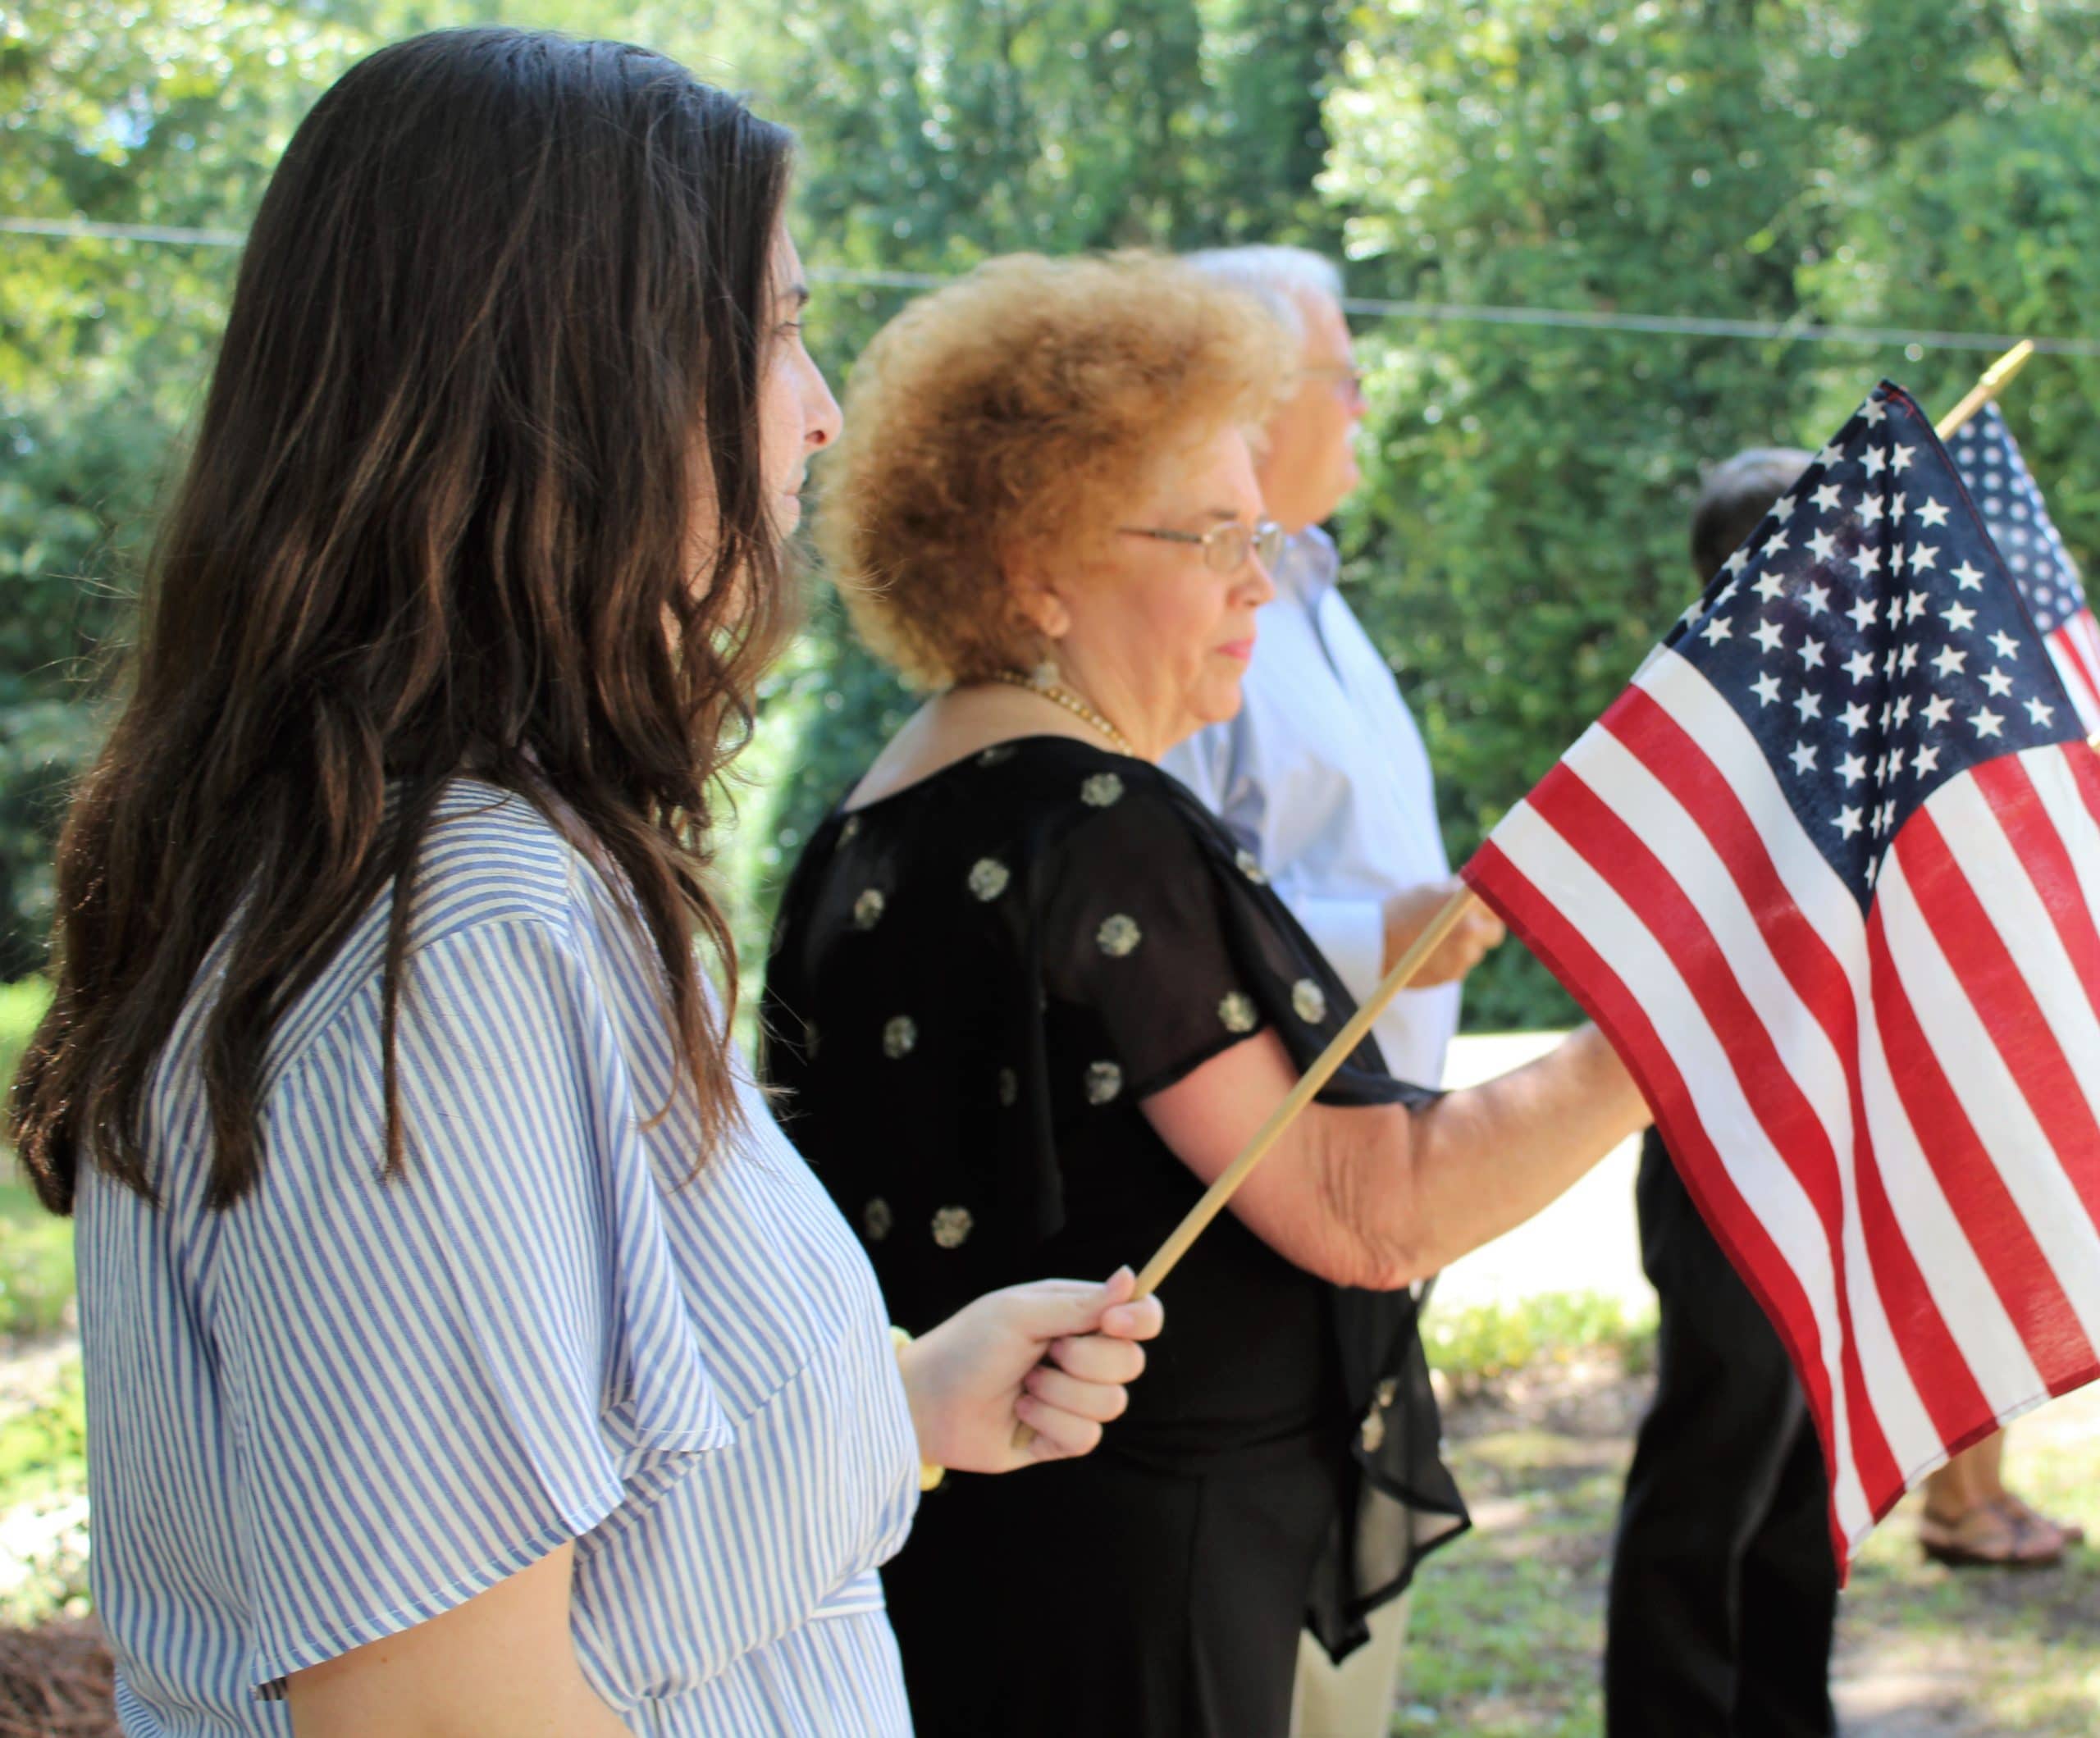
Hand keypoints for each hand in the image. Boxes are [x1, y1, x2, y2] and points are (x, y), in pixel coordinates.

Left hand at [898, 1268, 1163, 1471]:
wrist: (926, 1402)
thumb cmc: (967, 1346)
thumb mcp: (1020, 1315)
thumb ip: (1080, 1304)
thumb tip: (1131, 1277)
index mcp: (1077, 1315)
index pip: (1139, 1315)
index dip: (1139, 1320)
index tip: (1111, 1324)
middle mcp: (1082, 1356)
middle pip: (1131, 1362)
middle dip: (1086, 1361)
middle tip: (1044, 1353)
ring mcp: (1074, 1398)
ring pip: (1112, 1403)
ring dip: (1060, 1394)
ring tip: (1022, 1387)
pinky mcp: (1061, 1437)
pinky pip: (1088, 1437)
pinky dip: (1049, 1423)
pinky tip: (1019, 1414)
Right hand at [1381, 877, 1505, 984]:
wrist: (1373, 942)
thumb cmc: (1401, 911)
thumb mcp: (1432, 890)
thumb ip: (1462, 889)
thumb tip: (1488, 883)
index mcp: (1466, 903)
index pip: (1499, 906)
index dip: (1491, 909)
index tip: (1485, 910)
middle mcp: (1470, 929)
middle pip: (1495, 933)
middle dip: (1484, 930)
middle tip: (1466, 926)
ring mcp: (1463, 955)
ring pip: (1476, 952)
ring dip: (1464, 947)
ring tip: (1436, 941)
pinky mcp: (1453, 975)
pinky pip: (1460, 967)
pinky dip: (1449, 962)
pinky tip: (1428, 954)